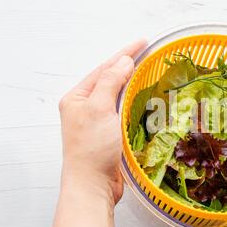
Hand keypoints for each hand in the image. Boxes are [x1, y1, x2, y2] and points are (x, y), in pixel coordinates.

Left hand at [59, 40, 146, 204]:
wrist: (93, 184)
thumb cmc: (92, 148)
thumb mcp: (99, 109)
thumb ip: (110, 82)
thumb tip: (123, 62)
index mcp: (78, 97)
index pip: (104, 68)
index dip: (124, 54)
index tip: (142, 42)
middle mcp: (87, 106)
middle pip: (111, 79)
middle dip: (128, 66)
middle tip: (148, 53)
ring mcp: (99, 120)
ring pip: (119, 95)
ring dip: (133, 83)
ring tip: (148, 70)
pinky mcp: (110, 132)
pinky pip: (124, 110)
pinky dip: (135, 102)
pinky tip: (145, 97)